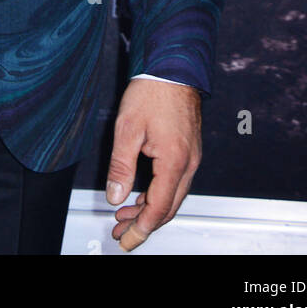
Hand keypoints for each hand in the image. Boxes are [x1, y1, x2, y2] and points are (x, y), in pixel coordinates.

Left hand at [105, 79, 201, 250]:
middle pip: (168, 207)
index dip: (141, 228)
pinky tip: (141, 194)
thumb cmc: (153, 91)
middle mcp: (188, 163)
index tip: (126, 239)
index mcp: (174, 161)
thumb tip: (115, 195)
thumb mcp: (128, 129)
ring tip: (125, 215)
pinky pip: (175, 181)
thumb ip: (121, 166)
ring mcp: (191, 157)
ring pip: (173, 195)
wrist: (173, 67)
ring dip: (150, 209)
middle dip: (144, 224)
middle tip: (121, 232)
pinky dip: (158, 193)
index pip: (158, 208)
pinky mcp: (188, 149)